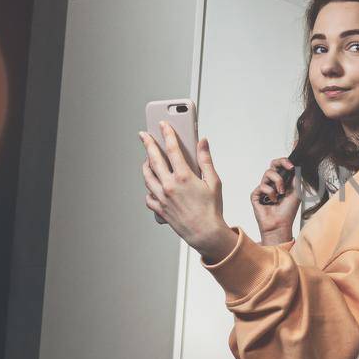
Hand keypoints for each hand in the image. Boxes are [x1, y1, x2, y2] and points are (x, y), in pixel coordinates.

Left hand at [140, 122, 234, 259]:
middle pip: (154, 159)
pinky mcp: (159, 209)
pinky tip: (153, 185)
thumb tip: (202, 142)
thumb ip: (206, 159)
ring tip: (148, 159)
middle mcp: (169, 186)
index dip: (167, 134)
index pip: (172, 149)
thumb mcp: (214, 181)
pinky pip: (148, 196)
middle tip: (144, 135)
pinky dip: (149, 188)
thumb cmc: (212, 209)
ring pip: (147, 176)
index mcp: (184, 177)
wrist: (205, 233)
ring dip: (146, 165)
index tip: (163, 125)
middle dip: (148, 144)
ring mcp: (162, 197)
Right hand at [251, 156, 300, 240]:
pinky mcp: (255, 195)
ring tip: (281, 193)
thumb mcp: (296, 192)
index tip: (292, 166)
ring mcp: (263, 189)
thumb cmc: (288, 211)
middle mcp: (271, 184)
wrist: (280, 225)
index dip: (284, 162)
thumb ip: (295, 178)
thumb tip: (296, 166)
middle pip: (272, 165)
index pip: (280, 166)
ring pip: (267, 173)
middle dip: (280, 163)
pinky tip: (273, 201)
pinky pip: (262, 186)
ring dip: (278, 181)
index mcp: (281, 182)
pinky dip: (270, 193)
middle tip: (288, 167)